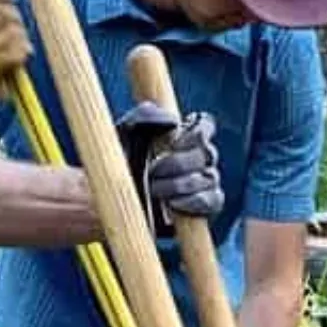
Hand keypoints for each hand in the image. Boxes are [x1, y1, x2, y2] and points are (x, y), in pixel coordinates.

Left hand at [116, 102, 222, 223]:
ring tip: (153, 190)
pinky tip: (173, 203)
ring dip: (180, 184)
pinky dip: (195, 201)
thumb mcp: (122, 137)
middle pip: (207, 153)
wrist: (112, 206)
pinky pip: (214, 200)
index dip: (197, 132)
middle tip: (151, 172)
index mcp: (184, 137)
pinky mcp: (206, 207)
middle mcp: (199, 158)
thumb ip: (142, 118)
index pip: (205, 125)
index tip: (174, 142)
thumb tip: (171, 119)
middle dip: (178, 163)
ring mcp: (205, 183)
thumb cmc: (119, 166)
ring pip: (209, 177)